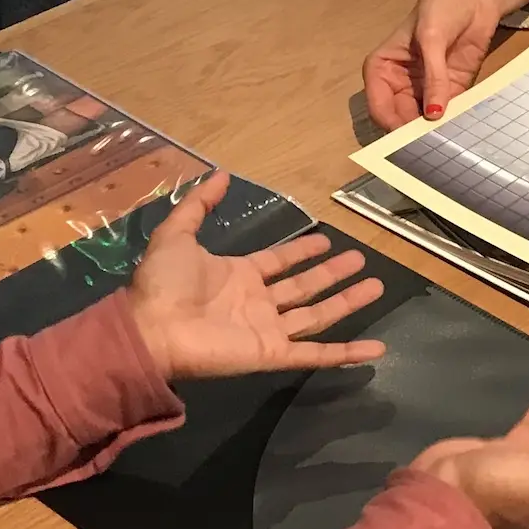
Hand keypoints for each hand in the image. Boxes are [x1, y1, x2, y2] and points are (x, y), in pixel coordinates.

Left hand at [126, 172, 386, 380]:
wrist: (152, 330)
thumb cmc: (163, 285)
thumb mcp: (176, 234)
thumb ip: (199, 205)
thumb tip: (222, 174)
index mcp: (238, 276)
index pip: (279, 262)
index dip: (302, 252)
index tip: (325, 241)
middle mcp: (257, 302)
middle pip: (305, 286)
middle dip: (332, 273)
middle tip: (360, 259)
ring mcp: (268, 329)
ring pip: (317, 315)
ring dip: (347, 302)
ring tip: (376, 286)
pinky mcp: (273, 353)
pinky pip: (316, 354)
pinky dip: (346, 353)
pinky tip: (375, 347)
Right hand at [364, 0, 528, 128]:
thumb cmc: (442, 7)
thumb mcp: (432, 36)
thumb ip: (433, 75)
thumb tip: (433, 114)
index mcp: (381, 69)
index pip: (379, 106)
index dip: (392, 124)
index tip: (410, 137)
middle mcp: (398, 84)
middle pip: (399, 120)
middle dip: (413, 134)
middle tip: (431, 147)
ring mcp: (424, 90)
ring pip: (422, 122)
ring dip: (433, 132)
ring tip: (446, 143)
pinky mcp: (449, 92)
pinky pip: (447, 115)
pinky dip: (451, 124)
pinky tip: (460, 132)